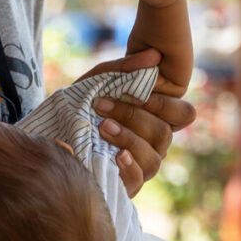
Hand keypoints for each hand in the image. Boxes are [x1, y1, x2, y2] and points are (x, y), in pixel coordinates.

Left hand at [78, 49, 195, 195]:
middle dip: (133, 117)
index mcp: (157, 117)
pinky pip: (139, 179)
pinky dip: (129, 167)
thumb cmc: (84, 104)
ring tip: (102, 127)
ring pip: (154, 157)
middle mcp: (156, 143)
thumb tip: (153, 55)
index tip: (133, 94)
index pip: (184, 114)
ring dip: (128, 138)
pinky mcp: (129, 185)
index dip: (163, 104)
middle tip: (102, 106)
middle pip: (165, 133)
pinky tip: (115, 155)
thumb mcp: (98, 82)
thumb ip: (124, 68)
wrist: (55, 132)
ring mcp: (144, 165)